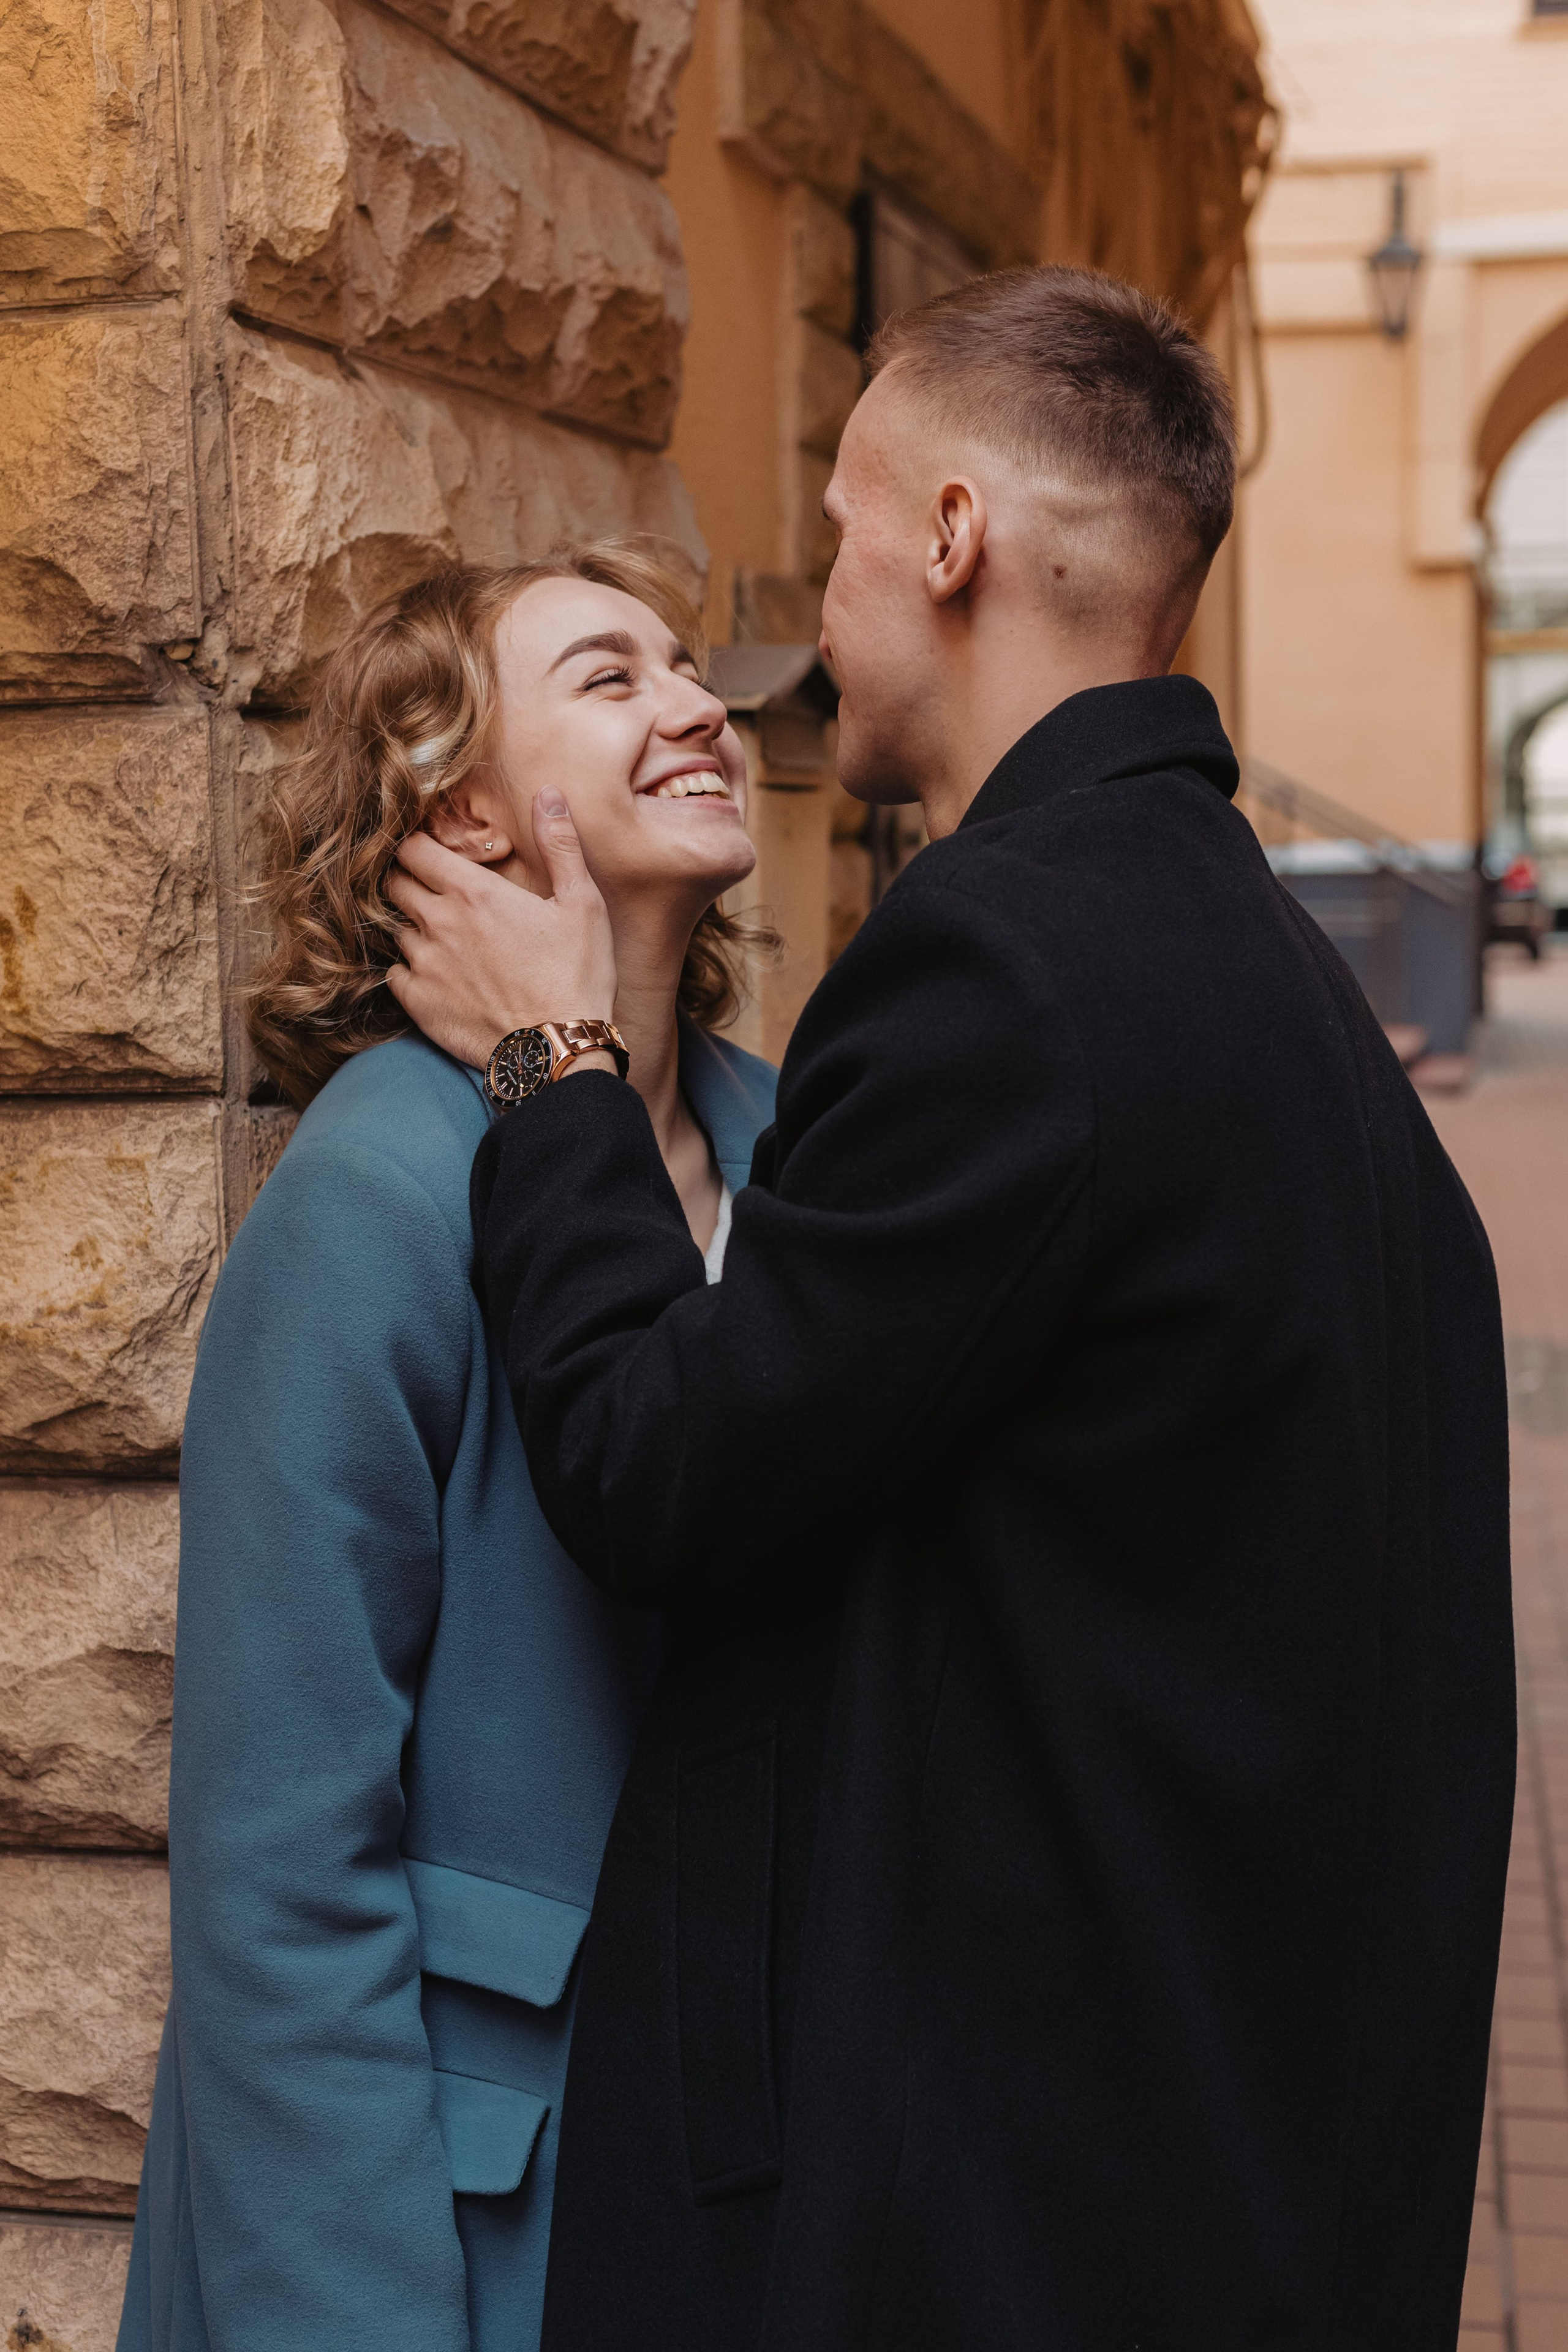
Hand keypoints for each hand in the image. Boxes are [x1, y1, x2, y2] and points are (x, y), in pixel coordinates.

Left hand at [386, 788, 617, 1071]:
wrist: (558, 1051)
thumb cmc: (577, 976)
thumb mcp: (582, 903)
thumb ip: (560, 844)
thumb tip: (548, 793)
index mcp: (473, 891)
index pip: (414, 848)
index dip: (416, 844)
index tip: (429, 850)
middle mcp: (438, 922)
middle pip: (394, 883)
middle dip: (406, 878)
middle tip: (430, 887)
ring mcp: (423, 964)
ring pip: (394, 927)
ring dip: (410, 925)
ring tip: (439, 935)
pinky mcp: (417, 1003)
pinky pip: (393, 973)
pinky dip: (406, 968)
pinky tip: (433, 972)